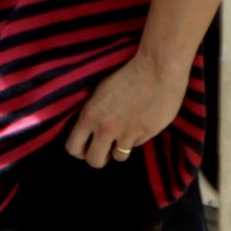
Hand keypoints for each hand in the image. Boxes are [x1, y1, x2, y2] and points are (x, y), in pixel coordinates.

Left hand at [65, 45, 189, 167]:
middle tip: (104, 149)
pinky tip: (141, 122)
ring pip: (118, 157)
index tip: (86, 147)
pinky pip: (138, 145)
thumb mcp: (99, 89)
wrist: (158, 69)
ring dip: (120, 149)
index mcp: (89, 116)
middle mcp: (105, 129)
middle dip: (99, 158)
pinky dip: (137, 138)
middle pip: (94, 161)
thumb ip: (92, 110)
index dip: (78, 151)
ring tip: (124, 135)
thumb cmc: (127, 72)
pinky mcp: (147, 134)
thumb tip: (88, 124)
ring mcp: (127, 134)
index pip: (73, 147)